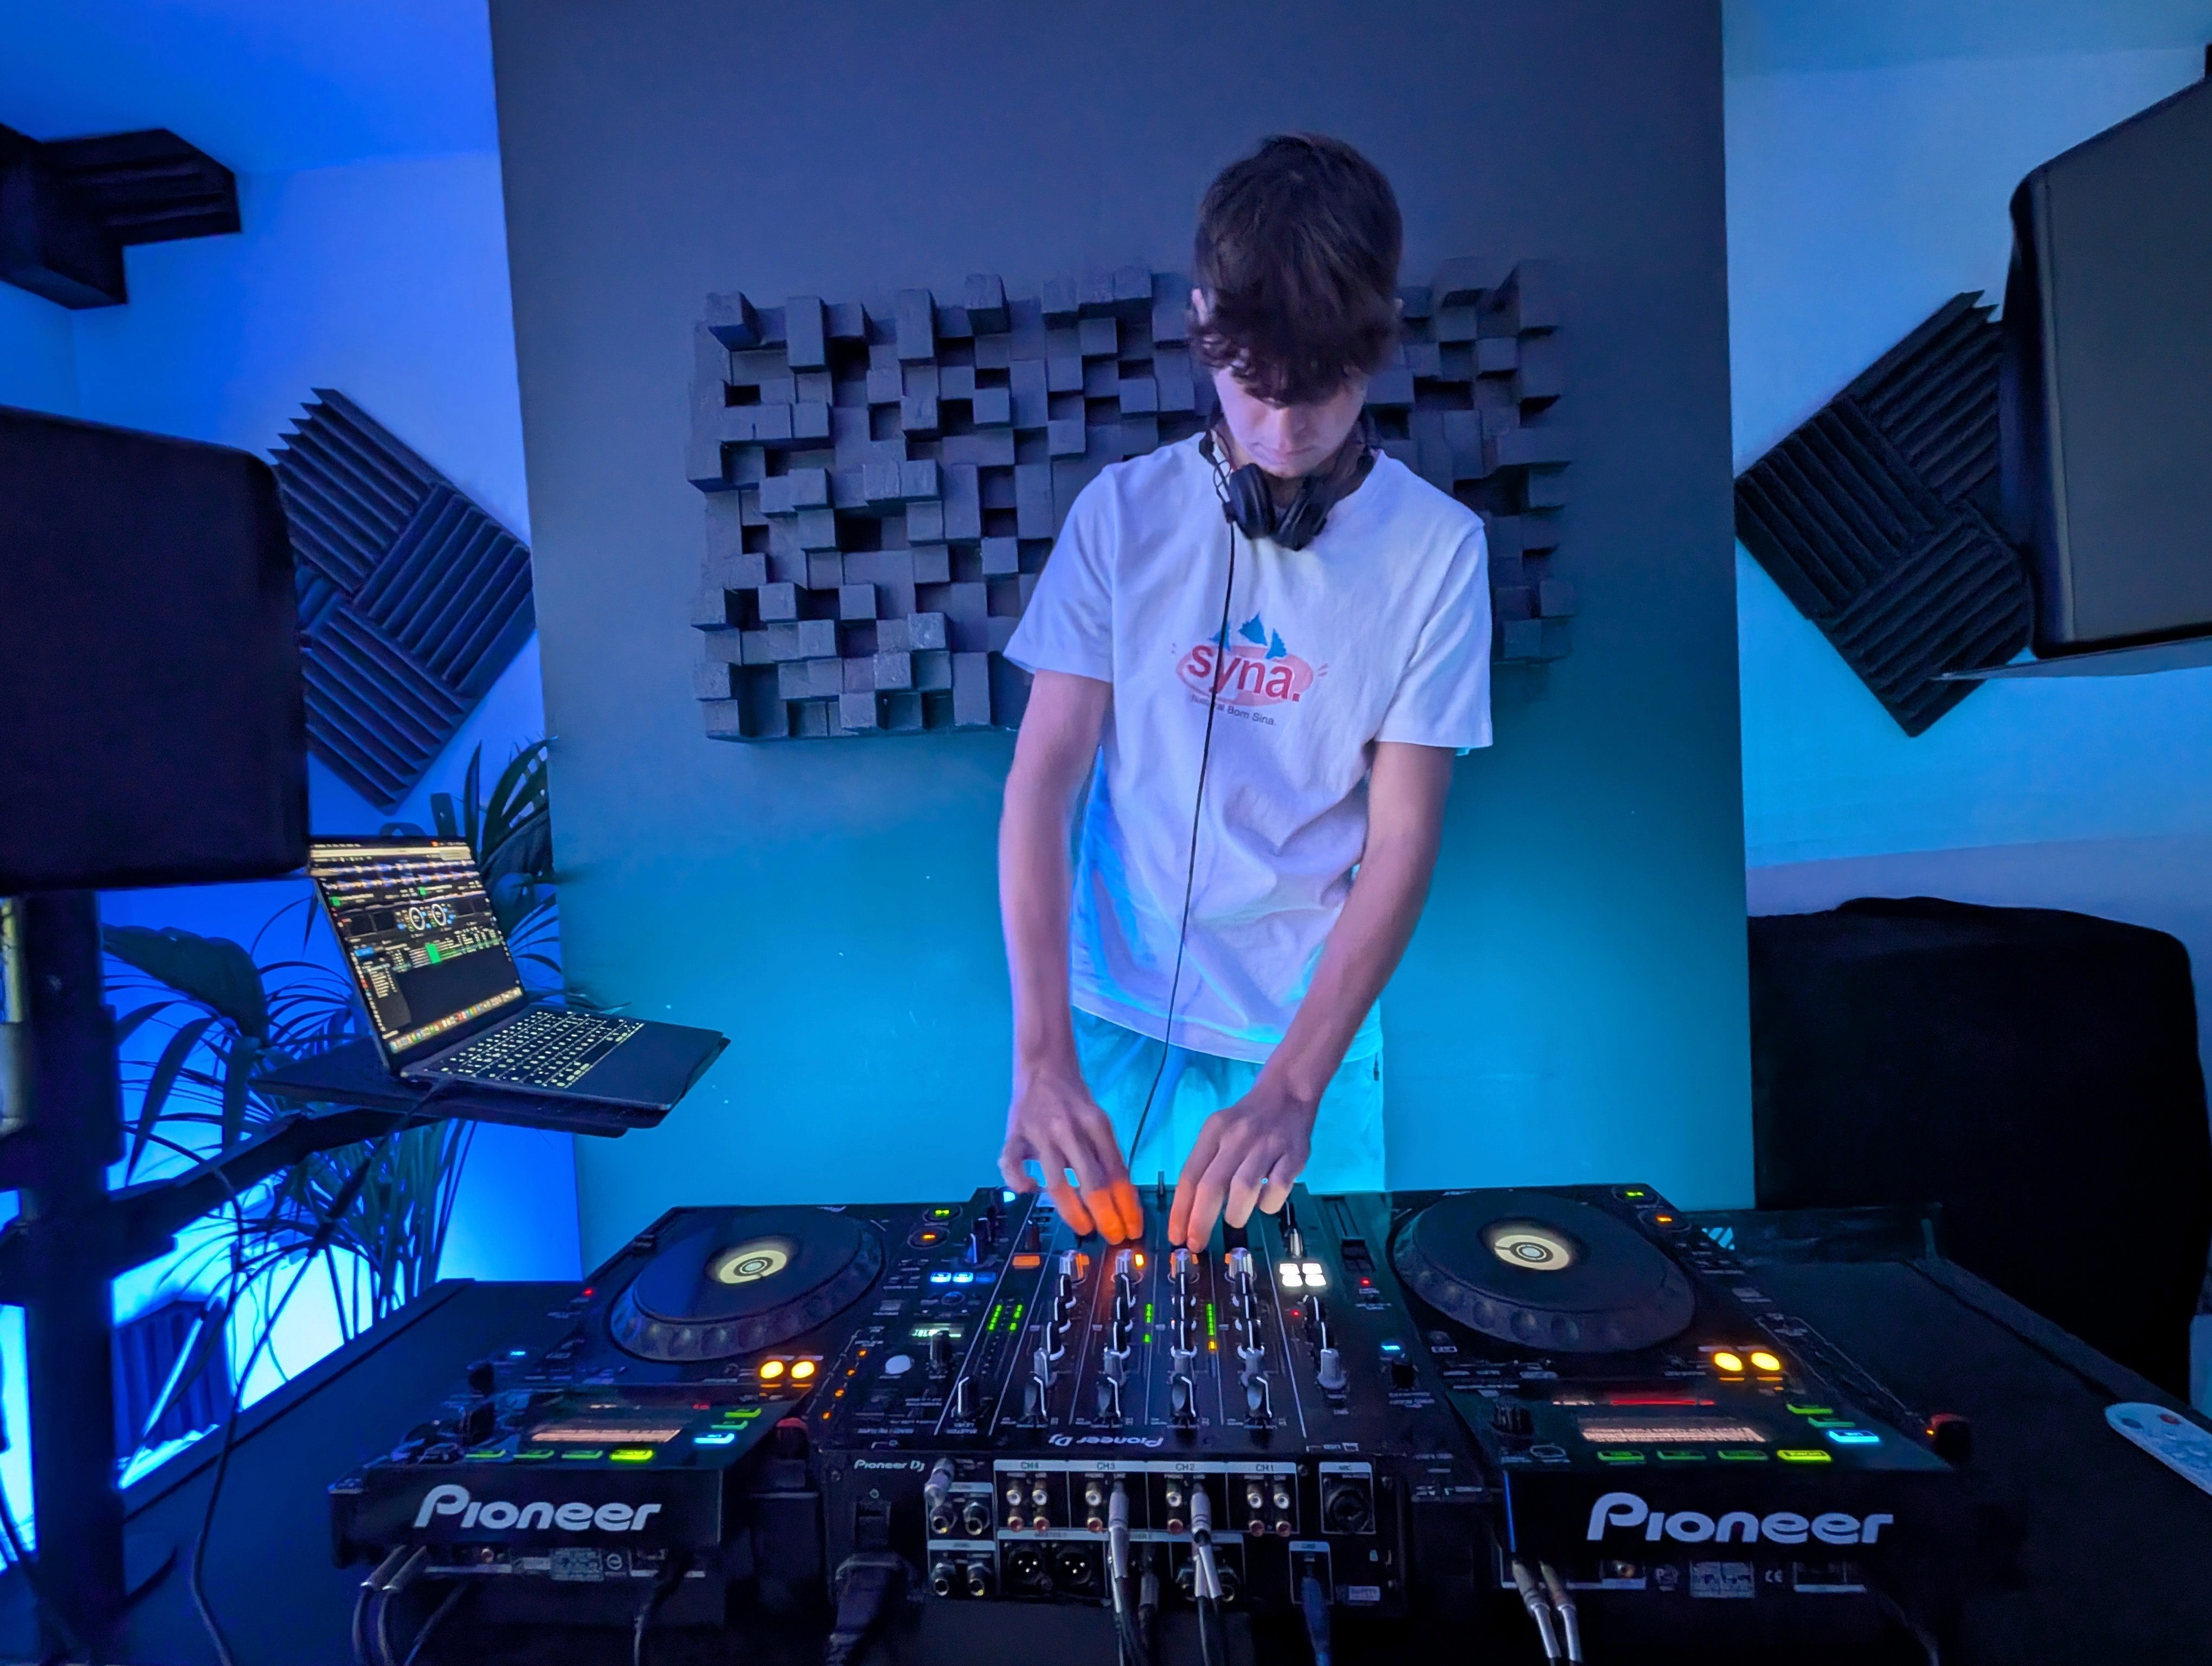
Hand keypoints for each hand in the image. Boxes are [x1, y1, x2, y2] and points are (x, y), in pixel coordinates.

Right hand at [999, 1062, 1141, 1241]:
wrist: (1043, 1065)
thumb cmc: (1075, 1100)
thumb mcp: (1099, 1121)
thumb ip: (1107, 1154)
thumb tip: (1122, 1199)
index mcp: (1096, 1124)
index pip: (1116, 1172)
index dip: (1127, 1205)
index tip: (1133, 1228)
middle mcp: (1069, 1130)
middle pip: (1091, 1181)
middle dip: (1105, 1215)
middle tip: (1113, 1236)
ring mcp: (1040, 1133)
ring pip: (1057, 1182)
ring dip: (1073, 1211)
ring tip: (1084, 1228)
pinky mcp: (1014, 1135)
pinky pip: (1012, 1164)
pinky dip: (1020, 1182)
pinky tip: (1031, 1191)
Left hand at [1168, 1079, 1313, 1250]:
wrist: (1287, 1093)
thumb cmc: (1246, 1121)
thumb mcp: (1219, 1133)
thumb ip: (1206, 1165)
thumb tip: (1191, 1213)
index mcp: (1214, 1132)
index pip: (1190, 1175)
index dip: (1181, 1210)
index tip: (1177, 1236)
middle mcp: (1237, 1137)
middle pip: (1212, 1185)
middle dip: (1200, 1221)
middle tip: (1196, 1244)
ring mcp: (1267, 1145)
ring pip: (1244, 1187)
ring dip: (1236, 1214)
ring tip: (1235, 1219)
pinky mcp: (1294, 1154)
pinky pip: (1278, 1187)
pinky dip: (1268, 1203)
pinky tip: (1265, 1203)